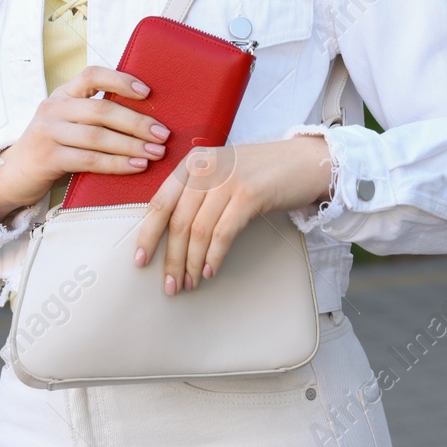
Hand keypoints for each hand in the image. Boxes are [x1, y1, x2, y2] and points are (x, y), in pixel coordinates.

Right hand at [0, 65, 171, 222]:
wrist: (12, 175)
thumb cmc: (52, 148)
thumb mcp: (68, 123)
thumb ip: (94, 116)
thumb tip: (146, 117)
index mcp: (62, 93)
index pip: (92, 75)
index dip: (121, 80)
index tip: (147, 93)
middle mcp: (53, 108)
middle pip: (101, 110)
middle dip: (137, 122)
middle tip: (162, 134)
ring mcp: (48, 131)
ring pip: (97, 136)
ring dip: (132, 145)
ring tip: (156, 153)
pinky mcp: (48, 157)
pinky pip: (89, 160)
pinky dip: (116, 163)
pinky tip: (136, 167)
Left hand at [132, 134, 333, 295]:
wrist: (305, 162)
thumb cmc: (260, 173)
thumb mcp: (220, 174)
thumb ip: (195, 194)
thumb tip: (170, 237)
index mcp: (191, 163)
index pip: (159, 202)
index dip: (148, 234)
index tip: (141, 261)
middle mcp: (205, 168)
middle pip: (177, 221)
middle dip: (171, 258)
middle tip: (169, 285)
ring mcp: (227, 179)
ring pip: (198, 231)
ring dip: (192, 263)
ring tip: (191, 283)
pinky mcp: (249, 194)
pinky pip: (223, 234)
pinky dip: (214, 257)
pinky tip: (211, 272)